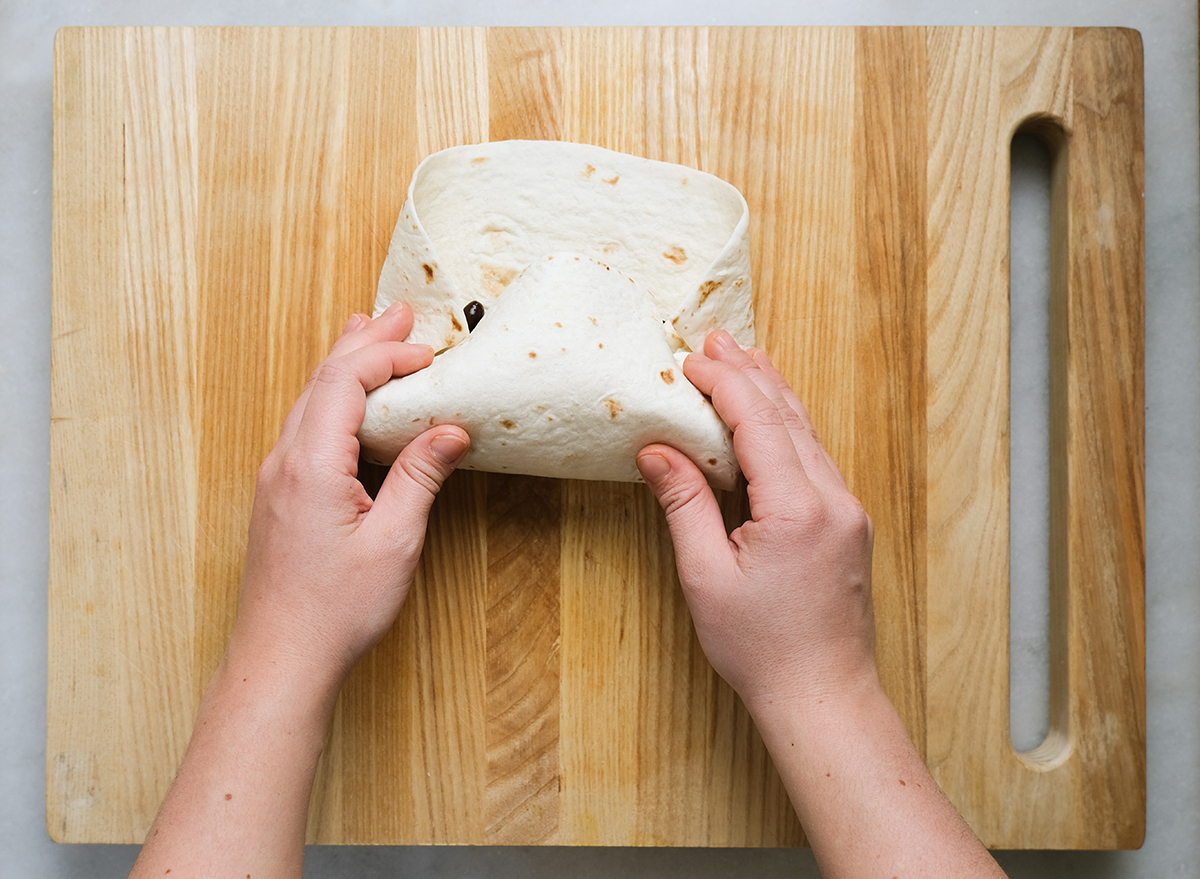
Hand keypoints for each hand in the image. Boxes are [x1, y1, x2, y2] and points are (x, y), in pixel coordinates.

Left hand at [234, 301, 469, 681]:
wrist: (280, 657)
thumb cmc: (335, 609)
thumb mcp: (394, 541)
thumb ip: (421, 476)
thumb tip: (450, 430)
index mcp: (311, 464)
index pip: (346, 380)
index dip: (388, 356)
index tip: (429, 353)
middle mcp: (284, 461)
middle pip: (323, 378)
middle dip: (364, 341)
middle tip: (400, 312)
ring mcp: (276, 477)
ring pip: (310, 399)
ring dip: (345, 365)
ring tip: (374, 335)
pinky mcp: (279, 494)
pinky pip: (305, 426)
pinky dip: (333, 398)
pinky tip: (350, 402)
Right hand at [636, 330, 875, 714]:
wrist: (824, 696)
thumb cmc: (762, 648)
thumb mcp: (706, 575)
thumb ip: (683, 504)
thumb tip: (657, 450)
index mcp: (797, 508)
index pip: (758, 422)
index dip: (722, 384)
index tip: (690, 360)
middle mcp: (833, 499)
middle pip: (788, 416)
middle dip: (749, 373)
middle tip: (716, 339)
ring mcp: (847, 511)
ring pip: (808, 433)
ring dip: (772, 394)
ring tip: (744, 359)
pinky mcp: (848, 525)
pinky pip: (817, 458)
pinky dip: (788, 428)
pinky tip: (772, 416)